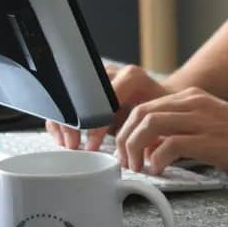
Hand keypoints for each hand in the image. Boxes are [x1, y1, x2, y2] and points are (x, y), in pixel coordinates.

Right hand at [46, 64, 173, 149]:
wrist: (165, 100)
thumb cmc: (164, 113)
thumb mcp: (160, 121)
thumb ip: (149, 132)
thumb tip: (137, 154)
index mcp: (131, 77)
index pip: (104, 100)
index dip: (95, 125)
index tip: (92, 145)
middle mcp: (113, 72)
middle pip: (82, 94)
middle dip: (73, 122)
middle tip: (72, 145)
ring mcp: (99, 77)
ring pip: (70, 94)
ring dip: (64, 121)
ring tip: (67, 143)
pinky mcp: (89, 85)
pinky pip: (68, 99)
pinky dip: (63, 118)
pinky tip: (63, 136)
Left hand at [115, 87, 227, 180]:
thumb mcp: (210, 125)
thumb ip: (181, 131)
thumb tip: (151, 148)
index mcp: (192, 98)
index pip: (144, 105)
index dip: (127, 129)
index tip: (124, 150)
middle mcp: (193, 103)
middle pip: (140, 112)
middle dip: (124, 138)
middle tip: (126, 162)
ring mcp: (202, 120)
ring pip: (148, 124)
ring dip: (135, 148)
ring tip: (138, 168)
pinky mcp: (210, 140)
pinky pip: (169, 145)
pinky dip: (156, 160)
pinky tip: (160, 171)